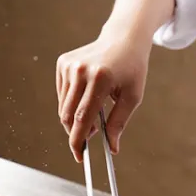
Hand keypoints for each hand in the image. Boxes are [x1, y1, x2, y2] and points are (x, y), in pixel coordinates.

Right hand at [56, 30, 150, 161]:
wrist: (123, 39)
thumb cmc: (131, 69)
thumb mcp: (132, 97)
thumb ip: (119, 123)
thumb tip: (111, 148)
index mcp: (100, 78)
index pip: (83, 118)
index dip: (79, 140)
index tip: (79, 156)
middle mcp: (81, 70)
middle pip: (69, 115)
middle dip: (77, 132)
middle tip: (93, 135)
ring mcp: (69, 65)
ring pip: (64, 107)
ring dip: (76, 118)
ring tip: (95, 112)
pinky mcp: (63, 63)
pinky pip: (62, 95)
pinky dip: (72, 103)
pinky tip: (87, 95)